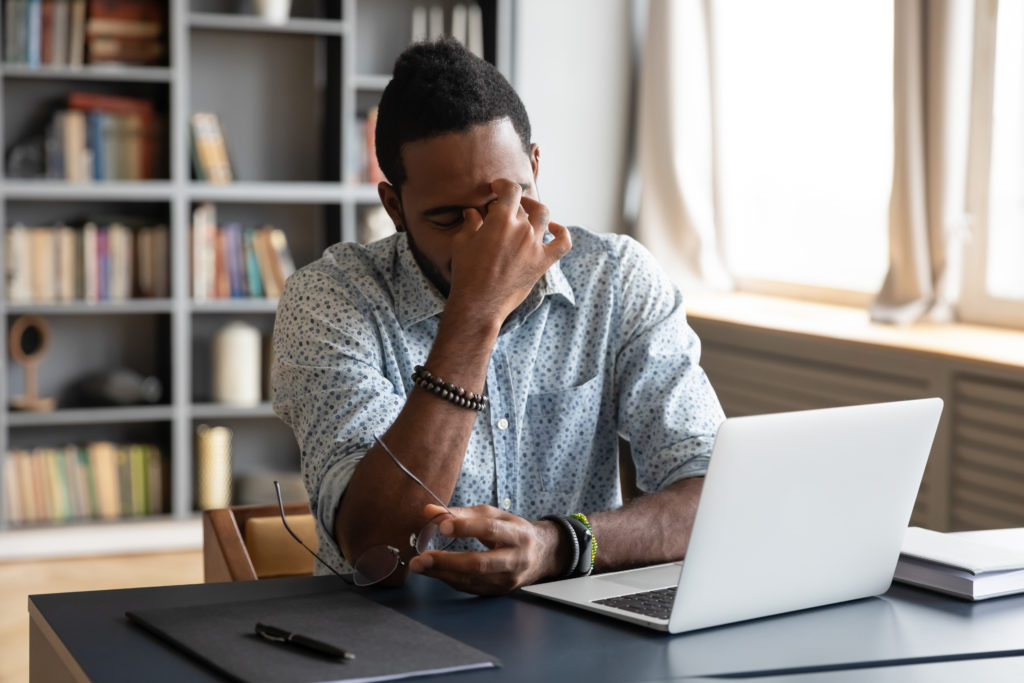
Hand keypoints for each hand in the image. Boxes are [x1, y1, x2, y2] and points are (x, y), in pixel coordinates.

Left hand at [408, 503, 564, 594]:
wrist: (541, 555)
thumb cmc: (513, 531)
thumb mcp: (494, 515)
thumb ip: (462, 513)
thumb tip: (430, 511)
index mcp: (517, 534)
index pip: (490, 530)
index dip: (466, 527)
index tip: (442, 526)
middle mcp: (516, 559)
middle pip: (480, 563)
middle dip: (448, 561)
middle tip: (422, 558)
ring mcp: (508, 580)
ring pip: (473, 579)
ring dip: (443, 573)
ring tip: (420, 566)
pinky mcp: (499, 592)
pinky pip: (471, 588)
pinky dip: (450, 580)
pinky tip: (434, 572)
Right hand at [446, 179, 570, 323]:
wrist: (479, 303)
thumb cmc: (467, 272)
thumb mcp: (462, 242)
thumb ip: (470, 222)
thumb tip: (472, 212)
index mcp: (501, 220)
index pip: (511, 190)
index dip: (504, 185)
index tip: (496, 189)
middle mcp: (522, 229)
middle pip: (523, 206)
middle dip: (511, 206)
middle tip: (501, 212)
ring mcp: (535, 246)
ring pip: (543, 216)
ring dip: (535, 210)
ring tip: (526, 212)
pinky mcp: (543, 262)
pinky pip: (563, 243)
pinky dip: (562, 233)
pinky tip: (554, 228)